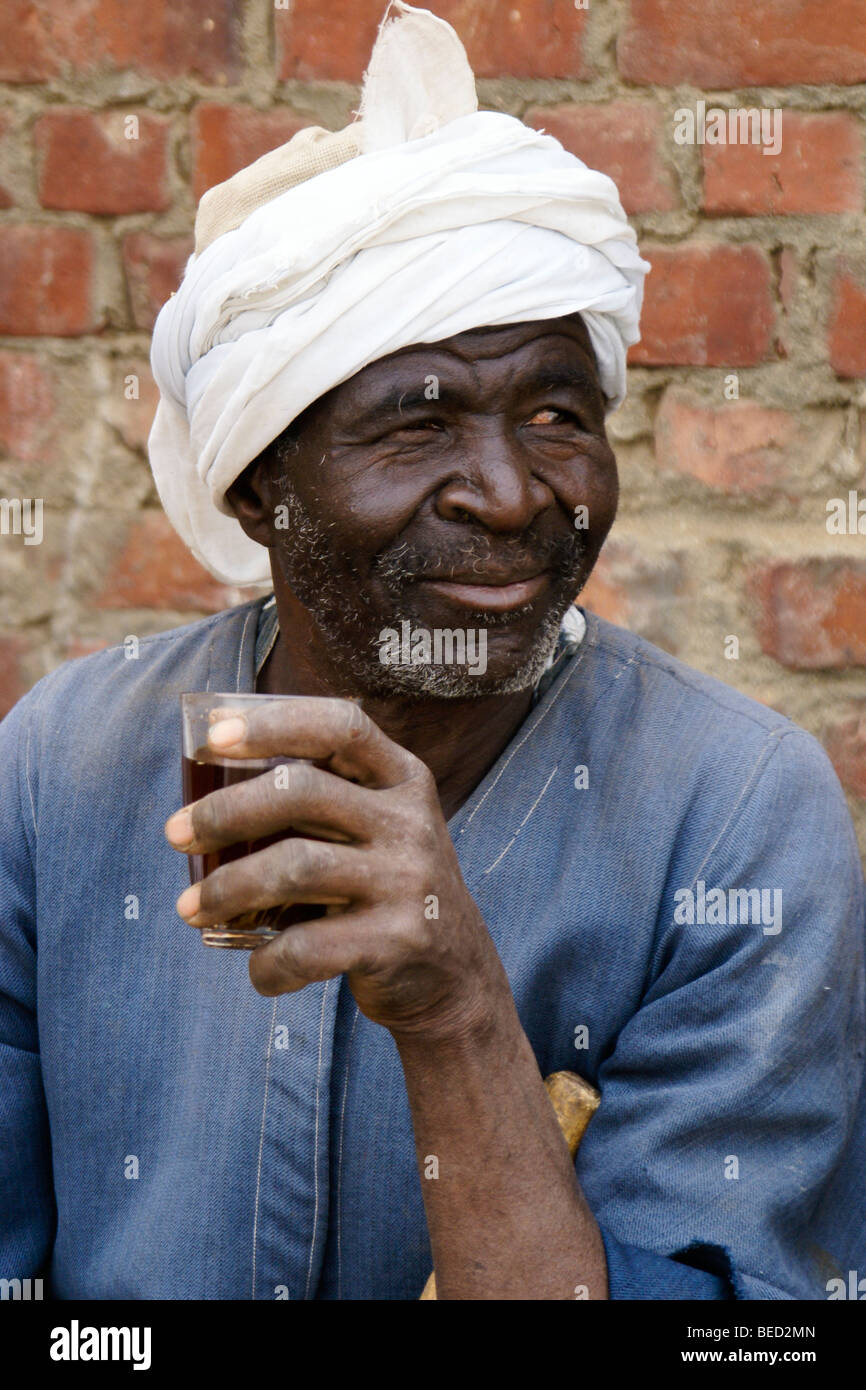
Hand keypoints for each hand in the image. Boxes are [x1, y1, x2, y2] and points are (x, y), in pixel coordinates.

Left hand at [165, 698, 510, 1039]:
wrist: (457, 977)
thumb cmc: (387, 888)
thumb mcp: (378, 828)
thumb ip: (323, 799)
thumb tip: (208, 776)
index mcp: (403, 779)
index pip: (340, 727)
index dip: (273, 723)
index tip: (212, 735)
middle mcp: (410, 822)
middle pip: (300, 791)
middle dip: (223, 811)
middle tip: (175, 834)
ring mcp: (407, 881)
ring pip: (295, 867)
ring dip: (226, 889)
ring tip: (190, 909)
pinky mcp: (397, 941)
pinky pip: (308, 946)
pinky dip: (268, 963)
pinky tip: (258, 970)